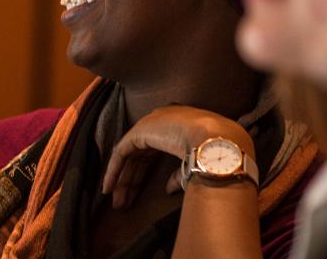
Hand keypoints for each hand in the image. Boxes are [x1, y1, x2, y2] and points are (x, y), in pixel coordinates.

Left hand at [100, 105, 253, 208]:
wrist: (216, 142)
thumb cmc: (215, 155)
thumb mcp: (197, 165)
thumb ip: (179, 173)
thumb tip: (168, 188)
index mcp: (178, 127)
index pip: (154, 153)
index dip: (144, 174)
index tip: (139, 194)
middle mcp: (162, 123)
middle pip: (140, 157)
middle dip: (132, 181)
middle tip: (124, 203)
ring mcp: (150, 124)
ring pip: (129, 156)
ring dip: (122, 180)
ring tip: (117, 202)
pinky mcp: (140, 130)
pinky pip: (121, 152)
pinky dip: (114, 170)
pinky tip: (109, 187)